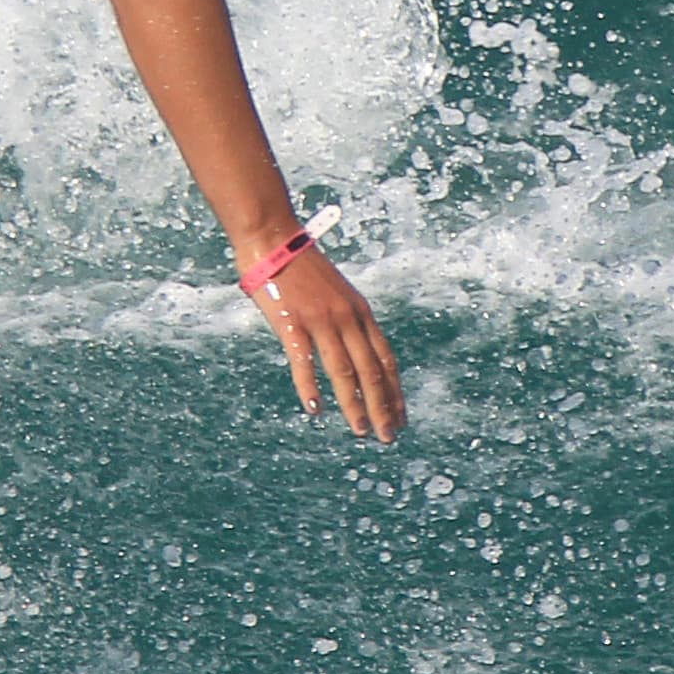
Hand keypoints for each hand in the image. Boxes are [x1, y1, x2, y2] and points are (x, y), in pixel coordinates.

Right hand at [247, 243, 404, 438]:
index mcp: (360, 311)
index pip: (386, 360)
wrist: (272, 237)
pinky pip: (303, 360)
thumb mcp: (336, 292)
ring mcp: (320, 320)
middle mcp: (347, 318)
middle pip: (371, 370)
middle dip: (383, 407)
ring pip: (344, 370)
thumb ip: (346, 320)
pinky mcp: (292, 322)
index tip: (402, 418)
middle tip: (389, 436)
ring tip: (362, 430)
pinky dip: (310, 386)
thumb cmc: (300, 266)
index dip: (396, 392)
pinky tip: (315, 408)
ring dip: (355, 404)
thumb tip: (355, 352)